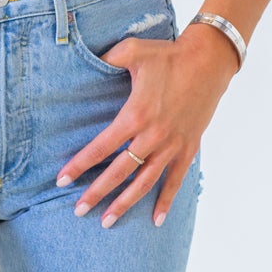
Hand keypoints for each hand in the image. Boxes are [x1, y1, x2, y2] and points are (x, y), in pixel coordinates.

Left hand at [56, 22, 237, 226]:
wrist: (209, 61)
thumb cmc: (169, 55)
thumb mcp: (132, 50)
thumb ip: (106, 59)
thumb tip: (83, 61)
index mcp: (135, 114)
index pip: (101, 147)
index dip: (80, 164)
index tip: (61, 179)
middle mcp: (153, 135)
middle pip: (119, 172)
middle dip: (97, 193)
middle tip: (78, 210)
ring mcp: (172, 145)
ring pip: (145, 182)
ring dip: (125, 203)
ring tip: (107, 221)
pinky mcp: (188, 148)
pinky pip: (176, 180)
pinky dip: (166, 201)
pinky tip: (155, 220)